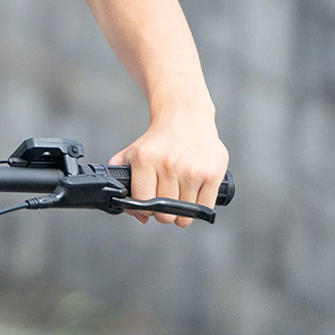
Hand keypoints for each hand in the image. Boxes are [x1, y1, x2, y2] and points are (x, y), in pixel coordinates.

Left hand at [109, 112, 227, 228]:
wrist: (185, 118)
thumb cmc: (158, 142)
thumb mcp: (131, 155)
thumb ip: (122, 184)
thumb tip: (140, 217)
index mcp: (145, 159)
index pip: (143, 203)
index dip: (144, 208)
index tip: (148, 202)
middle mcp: (169, 165)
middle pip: (164, 215)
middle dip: (163, 212)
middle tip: (165, 198)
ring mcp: (192, 170)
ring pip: (185, 216)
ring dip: (181, 212)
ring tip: (179, 194)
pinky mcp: (212, 174)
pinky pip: (204, 208)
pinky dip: (198, 208)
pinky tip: (193, 194)